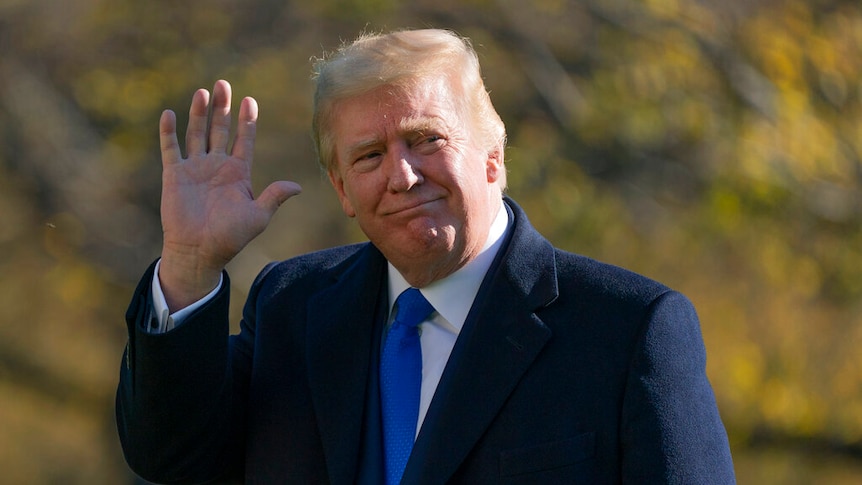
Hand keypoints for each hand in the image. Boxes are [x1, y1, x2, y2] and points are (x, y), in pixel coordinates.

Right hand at [158, 80, 301, 309]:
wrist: (200, 252)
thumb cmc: (230, 238)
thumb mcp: (258, 216)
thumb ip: (274, 197)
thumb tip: (297, 187)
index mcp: (238, 173)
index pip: (244, 140)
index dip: (247, 121)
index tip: (250, 100)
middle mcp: (216, 166)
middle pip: (220, 130)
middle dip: (222, 108)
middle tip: (223, 83)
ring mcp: (195, 169)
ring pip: (197, 133)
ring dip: (199, 113)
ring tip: (202, 92)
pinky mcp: (174, 176)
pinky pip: (170, 149)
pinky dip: (169, 132)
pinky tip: (170, 114)